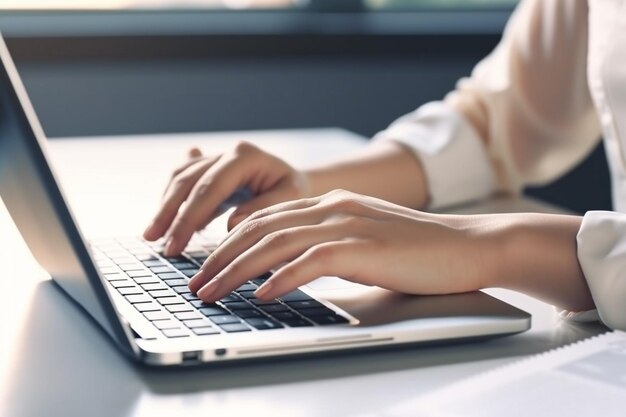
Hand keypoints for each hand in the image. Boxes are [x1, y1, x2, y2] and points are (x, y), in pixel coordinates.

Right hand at [143, 142, 309, 255]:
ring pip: (179, 179)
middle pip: (188, 181)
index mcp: (246, 156)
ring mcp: (215, 158)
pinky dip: (171, 200)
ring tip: (153, 236)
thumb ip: (262, 209)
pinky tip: (164, 221)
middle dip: (170, 214)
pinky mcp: (208, 169)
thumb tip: (231, 224)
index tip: (176, 244)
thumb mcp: (291, 199)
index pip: (210, 187)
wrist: (297, 182)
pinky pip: (182, 180)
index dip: (189, 217)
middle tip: (158, 244)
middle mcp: (227, 153)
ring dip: (164, 207)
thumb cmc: (296, 192)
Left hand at [188, 190, 496, 302]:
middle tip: (195, 283)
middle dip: (219, 258)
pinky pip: (310, 261)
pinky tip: (260, 295)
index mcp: (329, 204)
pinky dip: (280, 277)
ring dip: (236, 270)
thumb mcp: (363, 240)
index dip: (228, 242)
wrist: (468, 246)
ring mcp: (347, 224)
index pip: (264, 219)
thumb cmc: (418, 251)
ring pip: (275, 243)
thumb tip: (288, 271)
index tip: (206, 266)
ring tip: (211, 293)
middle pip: (259, 229)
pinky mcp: (363, 247)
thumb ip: (326, 247)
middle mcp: (332, 207)